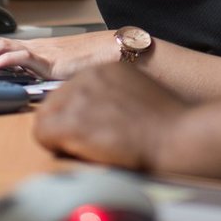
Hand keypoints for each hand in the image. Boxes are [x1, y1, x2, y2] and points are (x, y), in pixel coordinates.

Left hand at [0, 31, 119, 79]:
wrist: (111, 53)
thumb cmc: (89, 64)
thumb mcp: (56, 74)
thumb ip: (39, 78)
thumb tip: (23, 88)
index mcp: (32, 51)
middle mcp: (33, 48)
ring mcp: (40, 52)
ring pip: (3, 46)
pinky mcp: (50, 60)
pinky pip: (24, 57)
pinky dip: (7, 59)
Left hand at [33, 63, 186, 170]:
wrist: (179, 136)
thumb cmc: (169, 124)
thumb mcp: (138, 95)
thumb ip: (112, 97)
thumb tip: (94, 115)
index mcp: (106, 67)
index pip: (70, 91)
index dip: (78, 115)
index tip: (95, 129)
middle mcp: (88, 75)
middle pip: (53, 103)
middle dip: (65, 125)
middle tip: (90, 144)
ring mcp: (79, 96)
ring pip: (45, 119)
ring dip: (61, 137)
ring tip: (90, 149)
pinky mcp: (72, 121)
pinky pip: (42, 135)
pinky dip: (55, 147)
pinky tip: (82, 153)